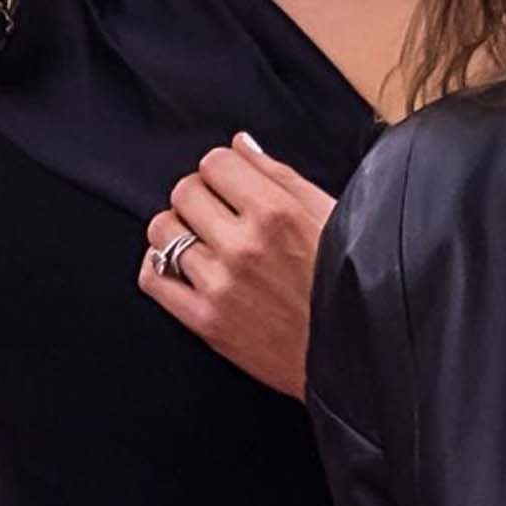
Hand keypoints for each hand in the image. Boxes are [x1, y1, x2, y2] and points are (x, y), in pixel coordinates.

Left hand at [141, 134, 335, 396]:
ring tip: (204, 244)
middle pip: (183, 190)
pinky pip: (152, 277)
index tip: (235, 188)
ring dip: (179, 230)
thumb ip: (282, 177)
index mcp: (277, 213)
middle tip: (221, 216)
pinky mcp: (206, 321)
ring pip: (162, 230)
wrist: (352, 359)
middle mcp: (244, 245)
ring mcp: (220, 284)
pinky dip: (160, 267)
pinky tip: (185, 269)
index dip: (225, 171)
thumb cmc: (350, 289)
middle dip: (201, 197)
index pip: (215, 162)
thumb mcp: (332, 220)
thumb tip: (240, 145)